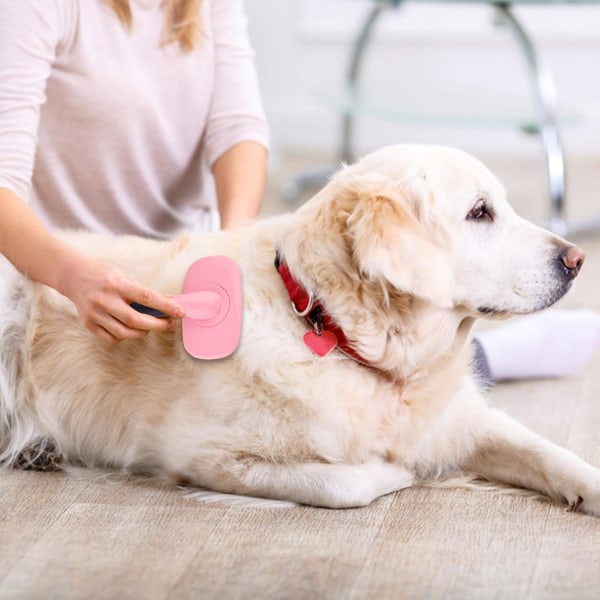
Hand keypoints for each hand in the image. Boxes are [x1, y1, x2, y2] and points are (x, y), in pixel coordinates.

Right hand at [58, 253, 184, 344]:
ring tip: (150, 326)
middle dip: (158, 325)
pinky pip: (111, 339)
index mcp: (117, 284)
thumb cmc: (103, 275)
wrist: (72, 275)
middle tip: (169, 323)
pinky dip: (124, 337)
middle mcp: (105, 300)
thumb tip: (170, 301)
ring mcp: (95, 314)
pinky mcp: (88, 324)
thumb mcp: (124, 276)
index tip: (180, 311)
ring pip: (124, 333)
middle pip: (135, 320)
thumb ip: (145, 291)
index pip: (146, 297)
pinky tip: (129, 330)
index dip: (165, 306)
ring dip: (142, 332)